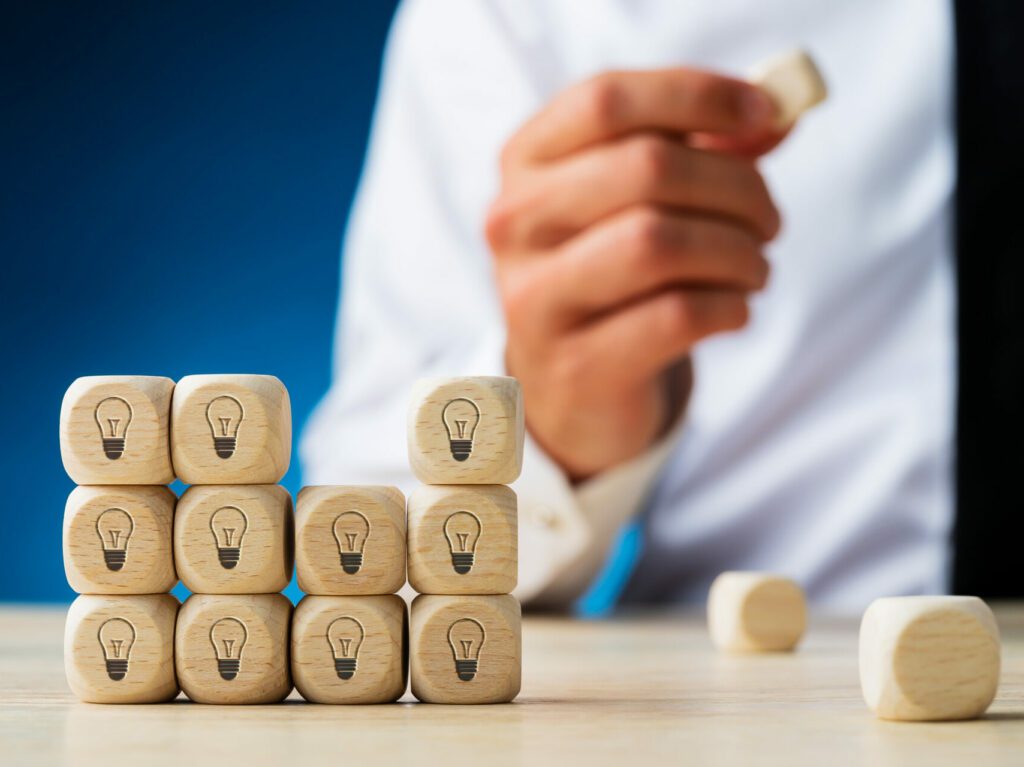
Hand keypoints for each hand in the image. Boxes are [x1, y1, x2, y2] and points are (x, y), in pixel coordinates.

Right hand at [485, 69, 783, 479]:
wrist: (572, 387)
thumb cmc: (615, 276)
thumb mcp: (642, 200)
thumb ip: (704, 147)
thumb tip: (779, 113)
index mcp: (527, 163)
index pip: (607, 101)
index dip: (697, 95)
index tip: (764, 111)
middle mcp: (515, 224)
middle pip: (647, 167)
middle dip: (737, 187)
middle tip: (769, 220)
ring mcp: (536, 298)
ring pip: (658, 243)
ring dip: (737, 252)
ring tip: (755, 269)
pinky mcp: (575, 365)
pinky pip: (675, 317)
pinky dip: (729, 307)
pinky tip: (734, 310)